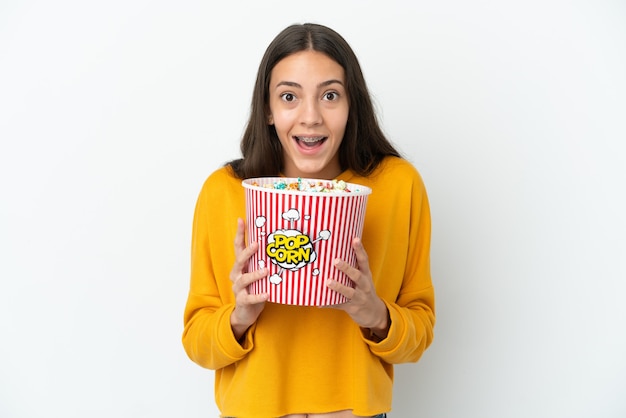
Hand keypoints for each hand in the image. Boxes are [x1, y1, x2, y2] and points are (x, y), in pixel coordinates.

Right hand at [229, 218, 268, 339]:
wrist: (246, 312)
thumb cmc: (255, 287)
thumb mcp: (258, 272)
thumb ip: (264, 261)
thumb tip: (281, 245)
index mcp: (240, 265)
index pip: (238, 246)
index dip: (240, 233)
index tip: (241, 219)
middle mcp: (236, 274)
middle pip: (239, 260)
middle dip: (248, 251)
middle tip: (258, 244)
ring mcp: (238, 288)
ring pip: (244, 279)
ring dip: (255, 274)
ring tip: (266, 270)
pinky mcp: (242, 300)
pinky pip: (250, 297)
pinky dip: (259, 295)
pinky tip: (268, 293)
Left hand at [326, 237, 389, 338]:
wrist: (374, 313)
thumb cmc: (364, 291)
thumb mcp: (363, 278)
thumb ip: (353, 267)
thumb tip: (334, 252)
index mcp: (366, 275)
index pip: (364, 260)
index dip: (359, 249)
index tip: (355, 239)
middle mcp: (364, 285)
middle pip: (357, 276)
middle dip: (346, 268)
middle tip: (336, 260)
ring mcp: (359, 297)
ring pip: (348, 292)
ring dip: (338, 287)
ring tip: (328, 281)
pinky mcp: (352, 308)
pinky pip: (339, 305)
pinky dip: (328, 303)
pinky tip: (318, 302)